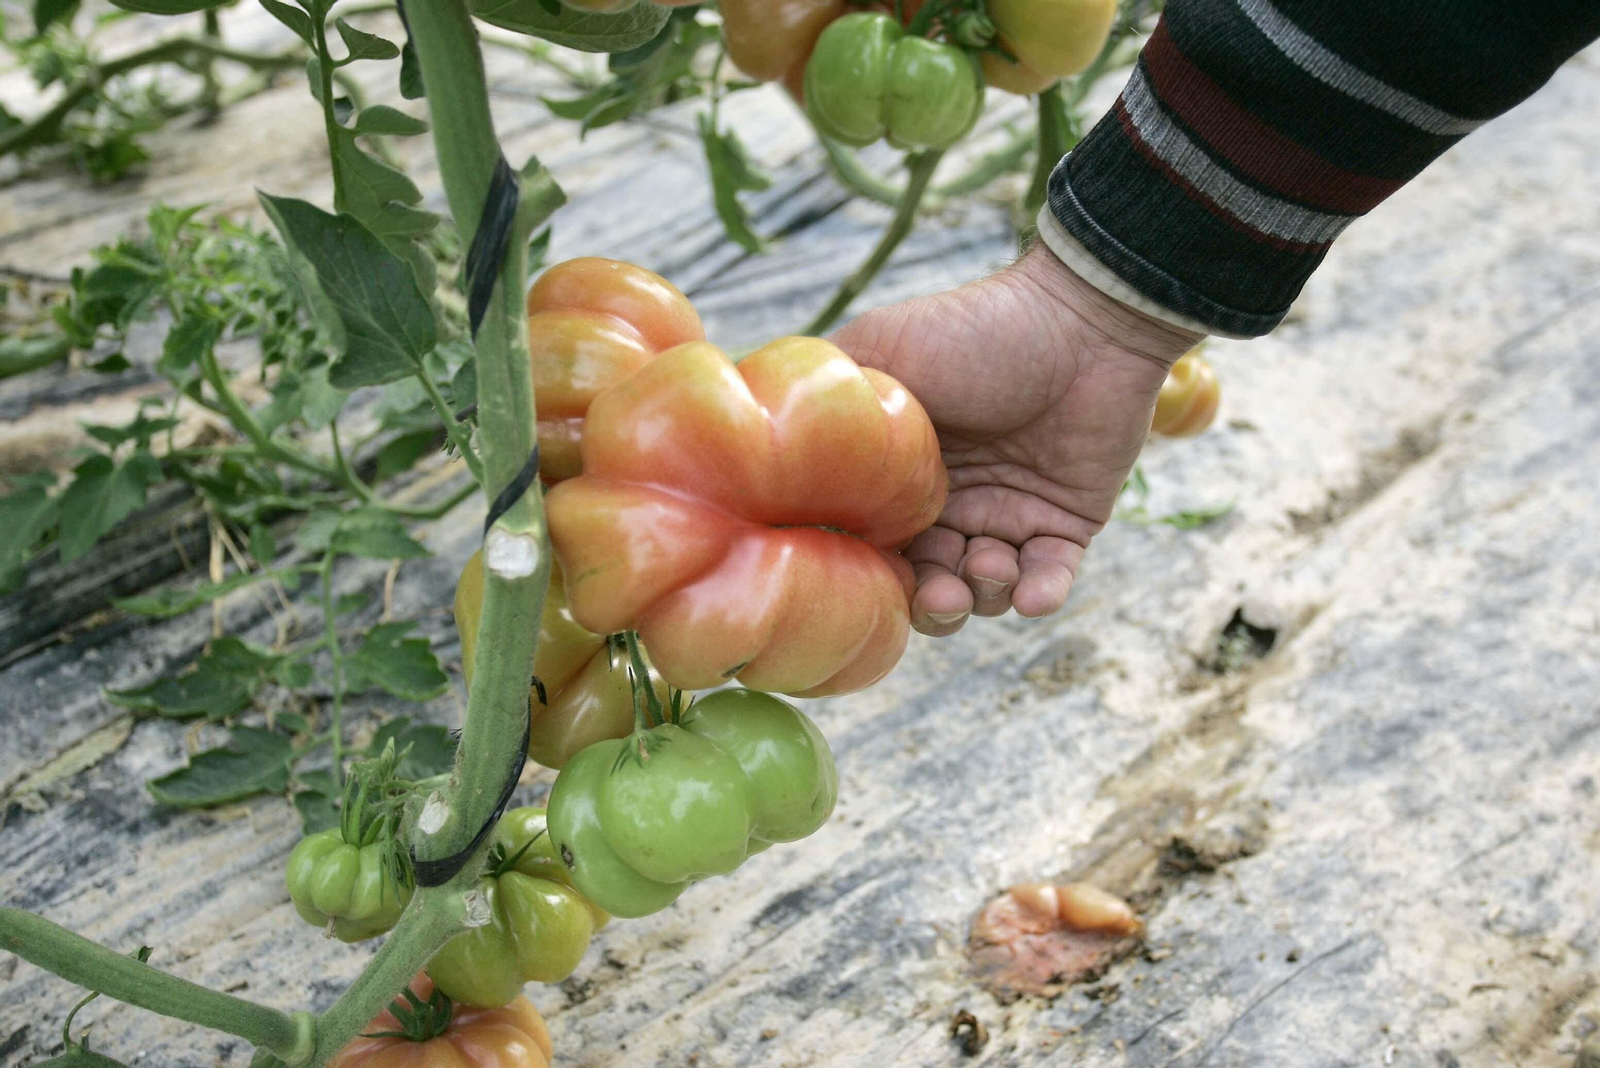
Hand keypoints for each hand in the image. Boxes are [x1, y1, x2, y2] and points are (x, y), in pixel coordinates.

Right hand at [831, 244, 1201, 634]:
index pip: (873, 546)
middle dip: (930, 603)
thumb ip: (820, 405)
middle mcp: (949, 501)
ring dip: (982, 594)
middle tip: (939, 595)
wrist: (1079, 319)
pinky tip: (1033, 591)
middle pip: (926, 584)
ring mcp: (1007, 513)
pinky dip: (1039, 594)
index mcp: (899, 473)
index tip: (869, 582)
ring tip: (989, 562)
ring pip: (983, 593)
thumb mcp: (876, 352)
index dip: (870, 575)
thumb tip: (755, 447)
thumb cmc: (972, 333)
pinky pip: (1049, 581)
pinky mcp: (1065, 523)